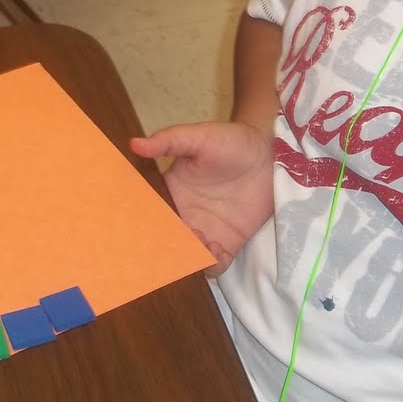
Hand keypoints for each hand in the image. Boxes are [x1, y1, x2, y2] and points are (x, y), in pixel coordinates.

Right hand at [130, 122, 274, 275]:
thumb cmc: (230, 141)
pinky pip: (215, 265)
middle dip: (169, 250)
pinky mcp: (228, 243)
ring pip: (188, 259)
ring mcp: (205, 232)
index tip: (154, 228)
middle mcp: (184, 218)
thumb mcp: (198, 137)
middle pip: (166, 244)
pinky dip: (212, 265)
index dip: (147, 227)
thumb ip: (169, 140)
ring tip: (202, 244)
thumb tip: (134, 143)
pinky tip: (217, 249)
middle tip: (180, 241)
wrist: (267, 153)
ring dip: (189, 260)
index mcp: (169, 195)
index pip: (150, 217)